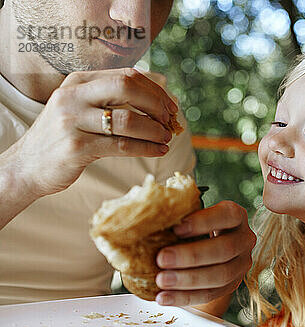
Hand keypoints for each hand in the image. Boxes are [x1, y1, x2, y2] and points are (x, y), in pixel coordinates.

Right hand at [13, 68, 176, 197]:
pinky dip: (146, 148)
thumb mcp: (81, 109)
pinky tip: (158, 150)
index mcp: (78, 81)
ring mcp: (73, 120)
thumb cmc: (64, 138)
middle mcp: (73, 95)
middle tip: (170, 121)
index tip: (171, 106)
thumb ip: (111, 100)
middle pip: (127, 87)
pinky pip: (122, 145)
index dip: (155, 90)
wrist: (27, 166)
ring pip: (128, 119)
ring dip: (154, 130)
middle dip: (156, 104)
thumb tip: (159, 103)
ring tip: (166, 138)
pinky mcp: (77, 147)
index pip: (127, 75)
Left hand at [154, 201, 255, 306]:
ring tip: (161, 280)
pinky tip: (164, 296)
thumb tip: (138, 211)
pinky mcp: (231, 285)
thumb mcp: (187, 215)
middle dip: (191, 255)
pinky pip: (210, 294)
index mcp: (236, 215)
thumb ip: (172, 213)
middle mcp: (244, 239)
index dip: (203, 222)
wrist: (203, 252)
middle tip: (162, 258)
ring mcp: (241, 264)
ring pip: (220, 275)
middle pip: (224, 249)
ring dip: (188, 279)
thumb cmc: (190, 227)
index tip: (176, 228)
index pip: (227, 215)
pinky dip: (185, 297)